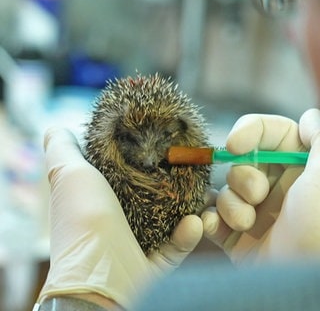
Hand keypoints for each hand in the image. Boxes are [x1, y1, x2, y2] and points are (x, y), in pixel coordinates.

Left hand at [37, 128, 202, 308]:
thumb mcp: (67, 172)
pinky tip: (195, 221)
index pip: (127, 170)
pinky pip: (178, 245)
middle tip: (190, 165)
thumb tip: (56, 128)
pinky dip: (187, 235)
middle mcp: (120, 218)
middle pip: (152, 193)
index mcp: (103, 197)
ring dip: (187, 207)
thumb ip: (62, 149)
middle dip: (171, 180)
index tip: (161, 141)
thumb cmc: (83, 218)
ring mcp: (138, 241)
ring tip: (204, 193)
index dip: (142, 155)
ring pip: (170, 219)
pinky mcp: (154, 261)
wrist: (97, 274)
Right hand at [202, 108, 319, 264]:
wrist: (303, 283)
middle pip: (240, 163)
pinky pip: (212, 217)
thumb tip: (306, 117)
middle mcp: (274, 186)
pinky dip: (209, 220)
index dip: (248, 132)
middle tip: (258, 196)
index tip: (234, 145)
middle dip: (243, 178)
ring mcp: (253, 210)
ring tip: (248, 223)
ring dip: (232, 205)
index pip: (267, 134)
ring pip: (225, 190)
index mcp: (297, 169)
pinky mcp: (236, 234)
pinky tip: (215, 226)